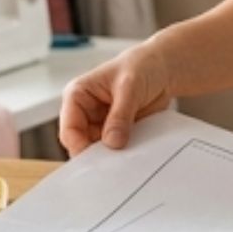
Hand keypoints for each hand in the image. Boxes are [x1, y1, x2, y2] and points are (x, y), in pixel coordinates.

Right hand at [58, 43, 173, 155]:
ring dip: (112, 157)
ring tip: (126, 160)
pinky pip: (115, 151)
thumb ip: (120, 115)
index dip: (80, 146)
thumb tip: (112, 141)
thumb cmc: (141, 66)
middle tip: (114, 164)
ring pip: (98, 151)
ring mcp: (100, 124)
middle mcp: (85, 112)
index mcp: (78, 95)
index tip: (97, 160)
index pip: (69, 129)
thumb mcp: (130, 87)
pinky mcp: (116, 133)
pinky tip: (134, 155)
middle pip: (81, 144)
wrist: (163, 69)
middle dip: (96, 156)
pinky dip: (123, 156)